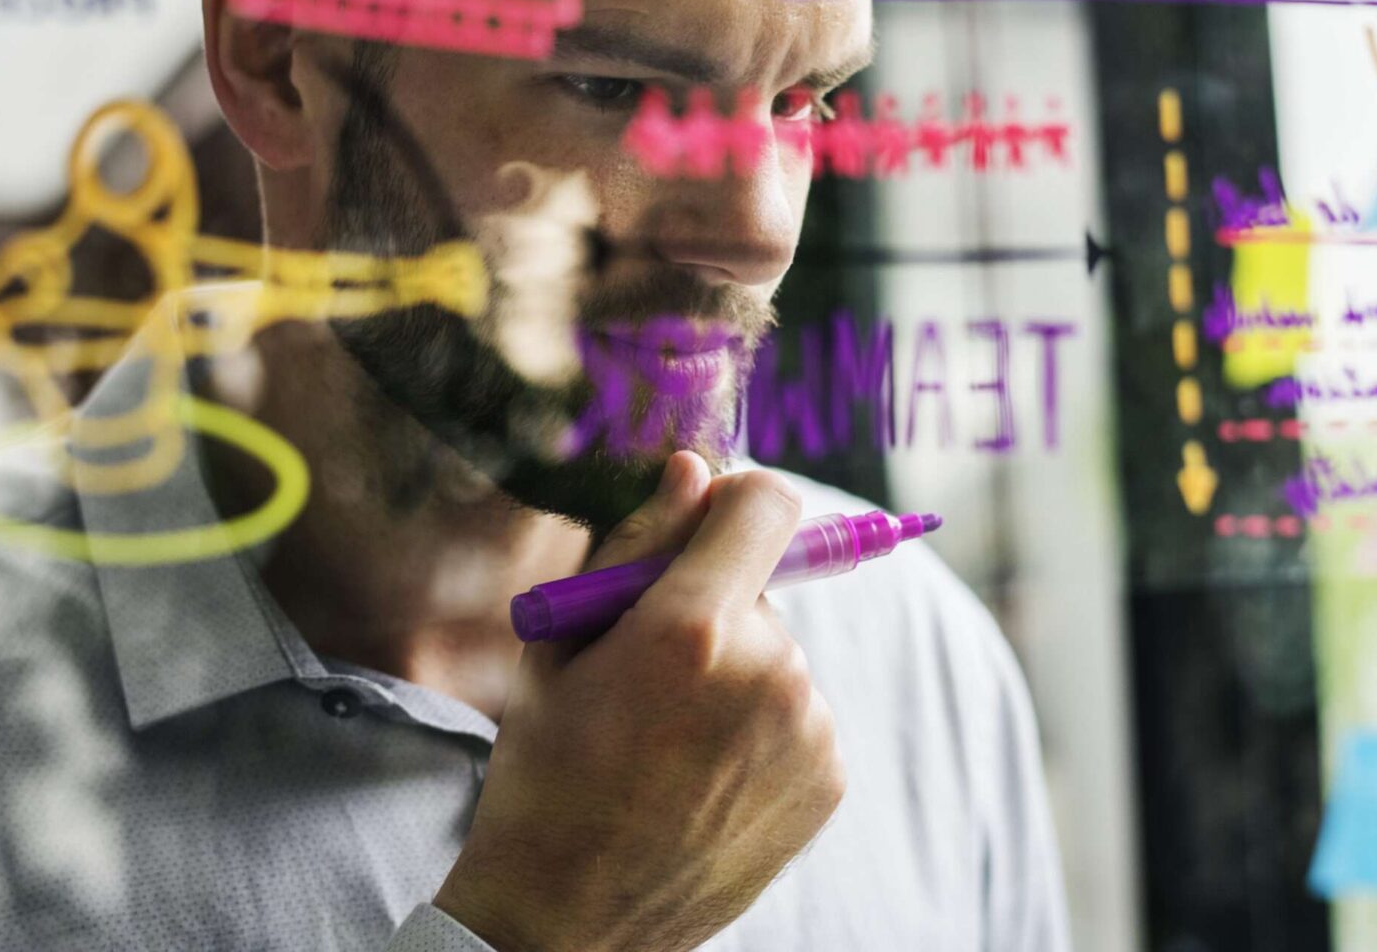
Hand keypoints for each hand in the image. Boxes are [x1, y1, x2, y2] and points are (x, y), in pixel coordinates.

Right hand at [436, 453, 845, 951]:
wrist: (569, 917)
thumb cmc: (546, 770)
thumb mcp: (559, 644)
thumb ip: (634, 546)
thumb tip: (696, 471)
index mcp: (692, 629)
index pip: (765, 503)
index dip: (730, 505)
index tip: (702, 530)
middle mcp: (770, 673)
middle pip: (761, 586)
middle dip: (713, 607)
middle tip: (648, 675)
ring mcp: (809, 731)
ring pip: (778, 653)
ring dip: (738, 672)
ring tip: (671, 739)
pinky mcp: (830, 778)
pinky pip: (799, 711)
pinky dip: (761, 726)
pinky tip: (704, 774)